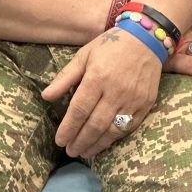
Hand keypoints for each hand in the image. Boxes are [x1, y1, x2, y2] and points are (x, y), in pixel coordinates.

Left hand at [41, 28, 161, 157]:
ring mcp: (132, 100)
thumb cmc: (110, 46)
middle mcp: (115, 91)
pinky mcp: (145, 104)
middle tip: (70, 151)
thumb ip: (65, 77)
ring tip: (84, 152)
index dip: (68, 128)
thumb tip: (45, 96)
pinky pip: (128, 128)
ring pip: (112, 130)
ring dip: (96, 144)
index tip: (59, 140)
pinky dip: (114, 138)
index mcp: (97, 77)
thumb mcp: (84, 55)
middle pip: (95, 124)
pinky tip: (104, 143)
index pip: (79, 109)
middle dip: (80, 141)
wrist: (145, 39)